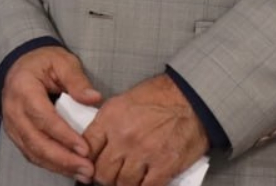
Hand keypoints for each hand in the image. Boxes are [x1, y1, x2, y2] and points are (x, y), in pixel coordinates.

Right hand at [0, 45, 102, 180]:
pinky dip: (51, 165)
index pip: (43, 117)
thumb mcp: (61, 62)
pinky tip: (69, 169)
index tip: (85, 149)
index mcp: (23, 88)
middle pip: (36, 141)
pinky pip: (31, 154)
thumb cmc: (43, 63)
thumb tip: (94, 98)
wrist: (20, 66)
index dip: (64, 135)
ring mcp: (12, 124)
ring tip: (83, 173)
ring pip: (33, 152)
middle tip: (87, 168)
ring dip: (58, 166)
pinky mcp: (16, 134)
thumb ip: (77, 80)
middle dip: (63, 159)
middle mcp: (13, 110)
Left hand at [84, 74, 206, 185]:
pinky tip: (142, 183)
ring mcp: (143, 153)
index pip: (87, 148)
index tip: (89, 166)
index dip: (86, 161)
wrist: (189, 99)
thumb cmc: (157, 98)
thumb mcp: (121, 102)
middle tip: (108, 177)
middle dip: (103, 177)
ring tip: (126, 181)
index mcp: (109, 120)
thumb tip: (95, 144)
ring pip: (122, 183)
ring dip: (122, 184)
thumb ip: (106, 124)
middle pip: (102, 171)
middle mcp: (123, 138)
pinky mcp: (164, 165)